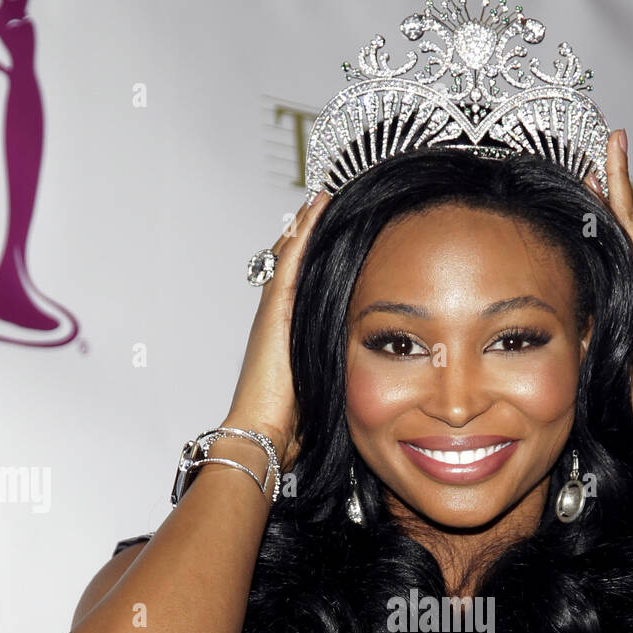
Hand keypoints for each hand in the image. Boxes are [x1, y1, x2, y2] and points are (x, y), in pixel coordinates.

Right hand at [223, 191, 329, 470]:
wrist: (263, 435)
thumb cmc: (290, 426)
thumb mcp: (323, 393)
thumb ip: (337, 377)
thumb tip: (369, 381)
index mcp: (288, 338)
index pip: (302, 290)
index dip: (314, 262)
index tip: (334, 239)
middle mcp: (276, 320)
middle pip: (293, 266)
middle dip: (307, 236)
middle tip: (325, 204)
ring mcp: (273, 313)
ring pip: (290, 257)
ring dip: (306, 226)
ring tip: (323, 197)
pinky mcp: (275, 312)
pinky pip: (290, 262)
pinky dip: (304, 234)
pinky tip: (317, 209)